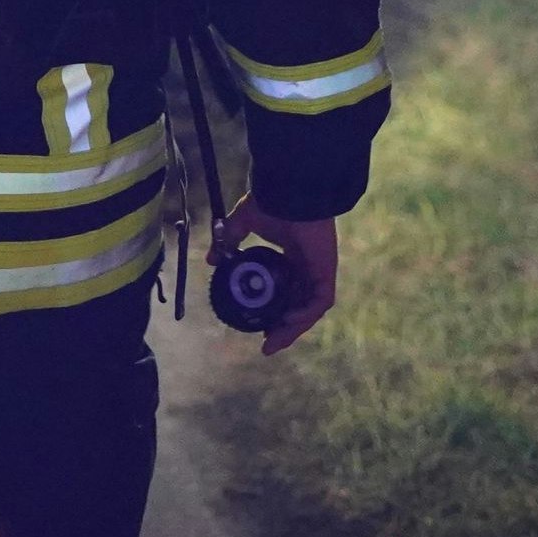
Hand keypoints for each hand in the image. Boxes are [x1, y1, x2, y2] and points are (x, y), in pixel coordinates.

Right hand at [214, 198, 338, 355]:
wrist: (291, 192)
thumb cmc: (271, 203)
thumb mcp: (243, 223)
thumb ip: (228, 240)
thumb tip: (211, 258)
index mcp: (291, 257)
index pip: (285, 291)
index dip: (273, 309)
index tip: (257, 323)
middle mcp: (307, 267)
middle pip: (297, 306)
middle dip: (283, 328)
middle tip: (265, 344)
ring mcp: (318, 270)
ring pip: (308, 309)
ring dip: (292, 328)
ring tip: (272, 343)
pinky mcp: (326, 272)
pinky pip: (319, 301)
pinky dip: (304, 314)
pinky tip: (287, 321)